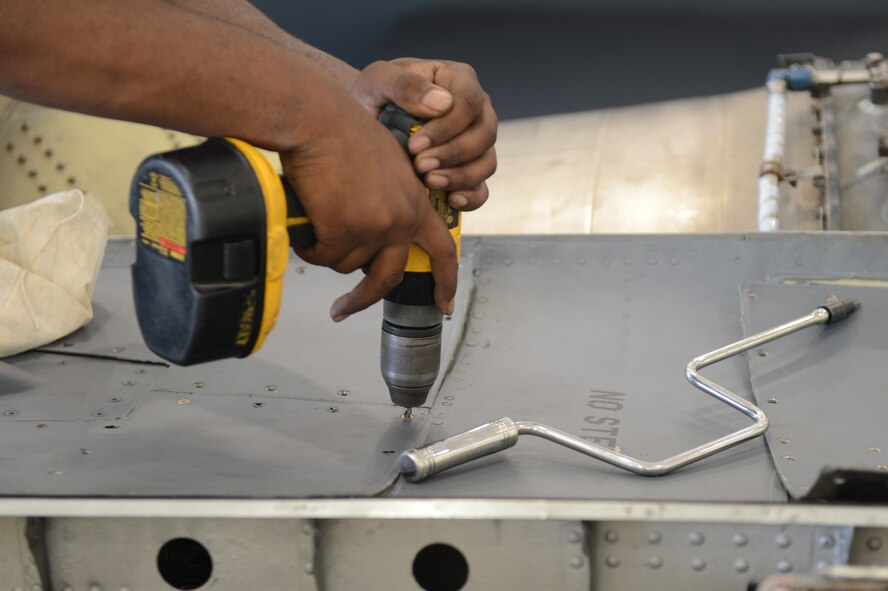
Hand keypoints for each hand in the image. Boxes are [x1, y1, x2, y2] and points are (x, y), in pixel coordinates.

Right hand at [280, 87, 456, 320]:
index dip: (446, 281)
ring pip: (345, 264)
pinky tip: (305, 222)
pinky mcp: (344, 232)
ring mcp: (374, 229)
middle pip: (388, 277)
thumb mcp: (389, 164)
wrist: (318, 119)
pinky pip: (321, 256)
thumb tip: (378, 231)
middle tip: (344, 309)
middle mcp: (401, 221)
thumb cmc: (345, 132)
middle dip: (362, 298)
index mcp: (417, 204)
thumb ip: (392, 199)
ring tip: (314, 220)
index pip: (442, 251)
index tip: (445, 306)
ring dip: (326, 250)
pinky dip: (308, 245)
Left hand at [349, 59, 497, 211]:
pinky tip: (450, 200)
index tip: (415, 145)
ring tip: (428, 182)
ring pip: (486, 163)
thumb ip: (404, 85)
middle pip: (484, 134)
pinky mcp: (471, 169)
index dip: (446, 128)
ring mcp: (477, 141)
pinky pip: (482, 188)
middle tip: (419, 165)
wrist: (367, 120)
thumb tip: (442, 103)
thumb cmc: (374, 95)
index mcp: (459, 80)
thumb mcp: (378, 80)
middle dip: (452, 154)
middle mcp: (476, 110)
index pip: (468, 103)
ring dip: (461, 177)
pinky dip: (471, 198)